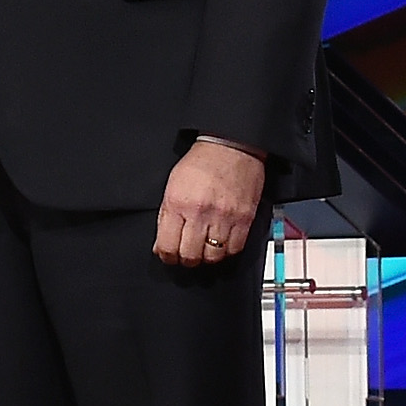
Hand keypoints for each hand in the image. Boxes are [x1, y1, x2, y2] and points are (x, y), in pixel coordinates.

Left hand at [155, 137, 265, 267]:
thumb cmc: (201, 162)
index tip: (169, 256)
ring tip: (205, 248)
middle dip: (186, 259)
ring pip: (213, 257)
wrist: (231, 146)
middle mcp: (201, 212)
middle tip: (187, 254)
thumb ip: (166, 217)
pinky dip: (227, 251)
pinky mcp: (244, 218)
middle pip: (191, 256)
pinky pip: (235, 249)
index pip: (168, 246)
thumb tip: (161, 245)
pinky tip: (222, 243)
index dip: (167, 257)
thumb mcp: (172, 186)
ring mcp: (224, 217)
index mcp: (178, 203)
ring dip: (207, 257)